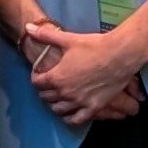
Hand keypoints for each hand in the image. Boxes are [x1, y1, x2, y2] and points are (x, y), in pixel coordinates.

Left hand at [24, 20, 147, 122]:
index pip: (37, 83)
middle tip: (48, 85)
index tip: (39, 73)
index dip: (36, 77)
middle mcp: (65, 92)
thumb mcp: (68, 39)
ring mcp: (79, 102)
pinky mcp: (93, 108)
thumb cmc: (94, 46)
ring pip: (58, 110)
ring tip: (56, 98)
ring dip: (54, 104)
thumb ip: (45, 35)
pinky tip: (68, 114)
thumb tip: (27, 26)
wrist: (120, 55)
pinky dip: (69, 118)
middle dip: (44, 90)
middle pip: (46, 97)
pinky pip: (76, 120)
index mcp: (57, 77)